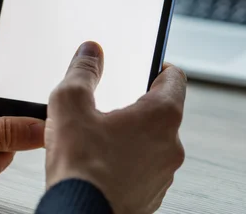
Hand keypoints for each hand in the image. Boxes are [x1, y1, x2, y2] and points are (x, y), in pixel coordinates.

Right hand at [45, 42, 186, 213]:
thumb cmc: (80, 169)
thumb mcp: (70, 106)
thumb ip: (82, 72)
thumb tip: (90, 52)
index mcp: (162, 117)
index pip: (175, 78)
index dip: (160, 67)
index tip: (148, 66)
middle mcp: (171, 145)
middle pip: (163, 111)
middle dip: (138, 105)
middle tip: (111, 106)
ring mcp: (164, 173)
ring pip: (154, 142)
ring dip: (134, 136)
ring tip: (102, 139)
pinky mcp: (152, 194)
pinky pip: (146, 167)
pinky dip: (131, 161)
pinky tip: (104, 165)